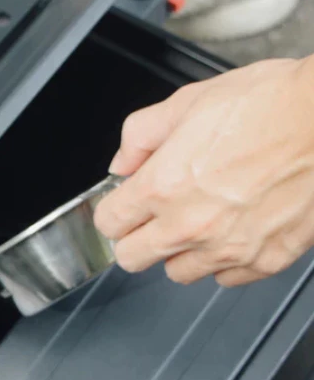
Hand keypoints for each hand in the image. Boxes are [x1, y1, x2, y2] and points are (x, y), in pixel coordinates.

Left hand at [94, 56, 313, 286]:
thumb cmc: (270, 104)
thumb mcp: (187, 102)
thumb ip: (140, 135)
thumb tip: (122, 163)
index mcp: (162, 187)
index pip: (109, 223)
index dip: (114, 209)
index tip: (124, 203)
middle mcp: (190, 226)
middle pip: (132, 258)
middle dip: (135, 236)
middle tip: (153, 216)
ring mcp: (229, 248)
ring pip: (179, 272)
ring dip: (180, 251)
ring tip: (200, 219)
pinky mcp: (267, 260)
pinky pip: (227, 277)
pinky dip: (224, 260)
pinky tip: (234, 228)